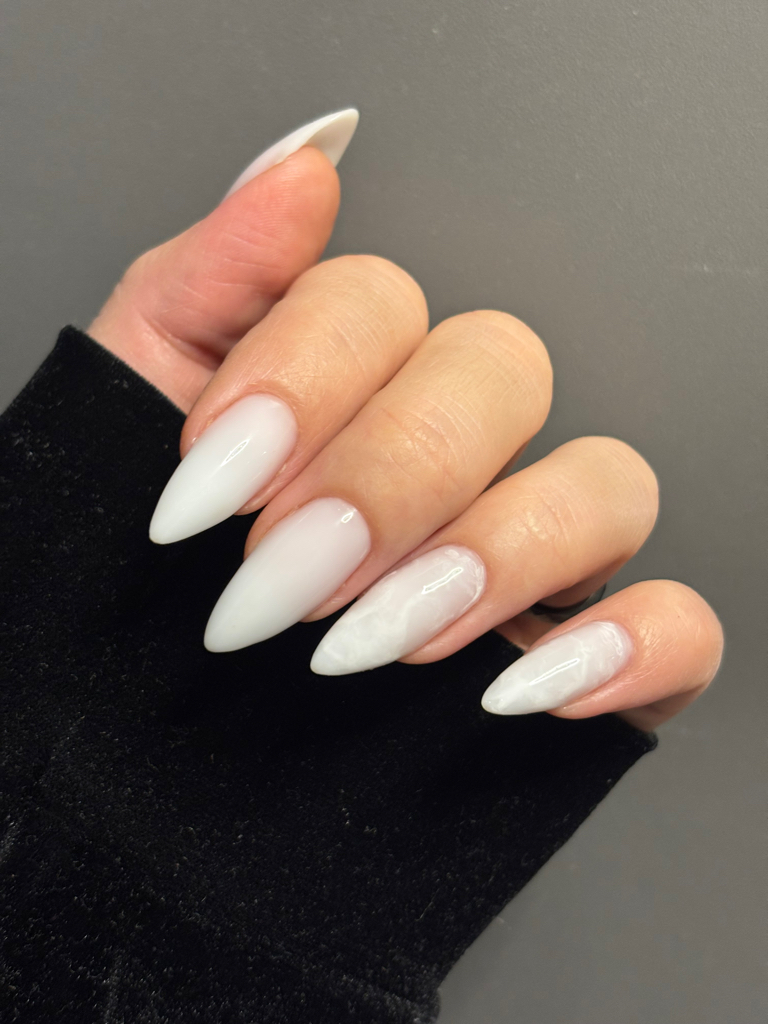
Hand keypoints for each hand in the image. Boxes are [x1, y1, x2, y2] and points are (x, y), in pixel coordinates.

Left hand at [89, 111, 722, 731]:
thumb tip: (304, 169)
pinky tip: (521, 689)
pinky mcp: (592, 655)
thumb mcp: (133, 418)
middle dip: (387, 474)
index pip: (379, 301)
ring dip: (494, 553)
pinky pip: (679, 623)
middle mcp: (458, 448)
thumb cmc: (143, 581)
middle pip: (500, 373)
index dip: (300, 379)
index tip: (210, 484)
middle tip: (283, 572)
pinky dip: (630, 645)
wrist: (148, 745)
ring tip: (375, 637)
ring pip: (605, 484)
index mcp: (355, 378)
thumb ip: (211, 285)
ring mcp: (536, 549)